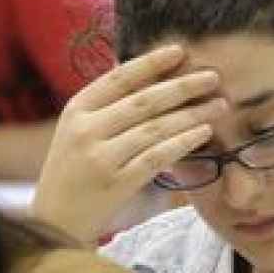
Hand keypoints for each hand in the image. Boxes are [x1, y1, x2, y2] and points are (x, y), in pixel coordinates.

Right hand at [32, 45, 226, 240]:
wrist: (54, 221)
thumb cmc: (73, 171)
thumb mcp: (78, 131)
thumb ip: (107, 106)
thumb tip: (150, 73)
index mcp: (76, 110)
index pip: (118, 78)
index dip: (151, 62)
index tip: (180, 51)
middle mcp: (86, 130)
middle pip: (144, 101)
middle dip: (183, 86)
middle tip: (213, 77)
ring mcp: (100, 158)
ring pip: (155, 128)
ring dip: (192, 114)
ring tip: (219, 104)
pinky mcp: (116, 183)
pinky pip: (157, 156)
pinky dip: (183, 142)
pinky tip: (204, 132)